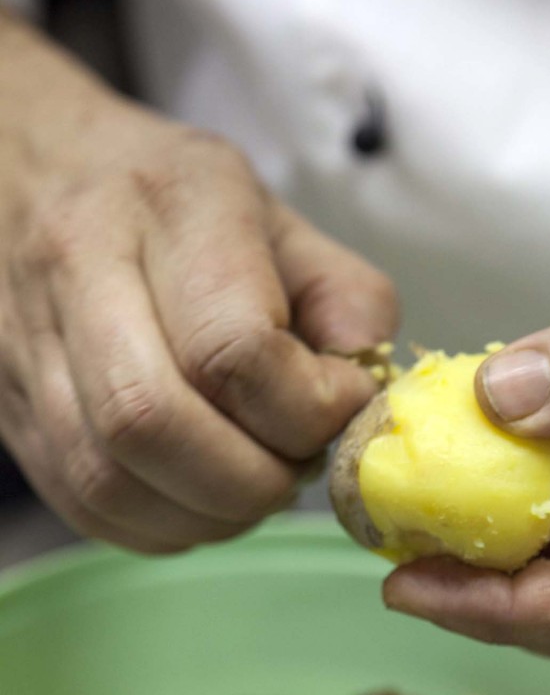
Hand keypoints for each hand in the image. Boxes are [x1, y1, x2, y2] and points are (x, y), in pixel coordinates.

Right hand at [0, 11, 396, 552]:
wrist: (32, 168)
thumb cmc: (173, 201)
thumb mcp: (278, 216)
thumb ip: (346, 296)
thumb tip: (368, 388)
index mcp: (169, 206)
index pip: (233, 348)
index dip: (307, 409)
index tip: (341, 405)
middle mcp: (80, 269)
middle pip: (154, 422)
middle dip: (251, 479)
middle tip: (296, 467)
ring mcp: (29, 346)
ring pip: (110, 479)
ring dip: (207, 513)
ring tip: (254, 484)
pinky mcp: (13, 411)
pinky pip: (84, 507)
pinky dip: (163, 527)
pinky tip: (202, 499)